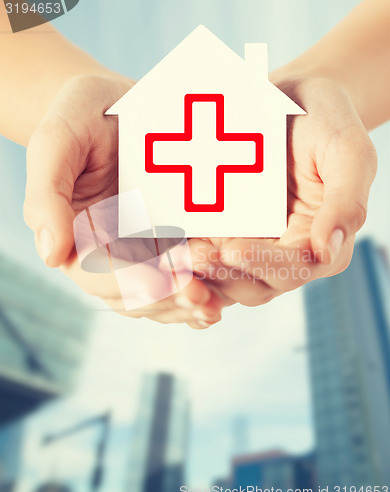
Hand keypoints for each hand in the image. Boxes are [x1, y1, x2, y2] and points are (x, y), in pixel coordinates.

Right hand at [23, 74, 223, 327]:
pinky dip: (203, 289)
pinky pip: (185, 275)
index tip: (161, 283)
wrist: (117, 105)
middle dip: (168, 297)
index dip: (129, 283)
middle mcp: (111, 252)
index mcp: (78, 237)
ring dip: (188, 303)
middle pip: (135, 294)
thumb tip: (50, 254)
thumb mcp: (58, 142)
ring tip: (216, 302)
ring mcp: (144, 249)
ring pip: (162, 295)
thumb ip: (46, 196)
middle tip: (202, 296)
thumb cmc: (82, 117)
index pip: (98, 274)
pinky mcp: (172, 240)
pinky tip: (224, 296)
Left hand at [188, 77, 376, 305]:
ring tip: (176, 255)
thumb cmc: (325, 121)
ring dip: (200, 274)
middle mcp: (283, 251)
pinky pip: (204, 251)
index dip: (264, 265)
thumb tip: (328, 250)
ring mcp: (251, 243)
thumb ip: (346, 202)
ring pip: (225, 276)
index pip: (294, 268)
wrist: (289, 98)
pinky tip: (167, 244)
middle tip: (195, 257)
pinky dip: (186, 254)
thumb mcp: (348, 152)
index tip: (234, 250)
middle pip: (254, 284)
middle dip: (224, 275)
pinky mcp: (224, 231)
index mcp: (318, 242)